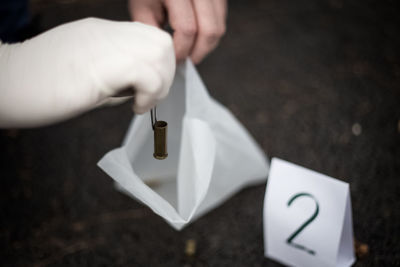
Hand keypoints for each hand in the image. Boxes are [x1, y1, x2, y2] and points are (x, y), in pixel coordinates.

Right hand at [0, 18, 174, 127]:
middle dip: (165, 74)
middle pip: (162, 42)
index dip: (159, 63)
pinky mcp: (102, 64)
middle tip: (148, 97)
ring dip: (159, 84)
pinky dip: (150, 94)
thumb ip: (113, 78)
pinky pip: (149, 74)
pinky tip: (135, 107)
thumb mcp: (85, 75)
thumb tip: (139, 91)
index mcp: (102, 33)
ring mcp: (105, 44)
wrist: (5, 84)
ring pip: (161, 54)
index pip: (149, 37)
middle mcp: (108, 33)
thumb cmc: (38, 87)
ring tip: (140, 103)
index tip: (149, 87)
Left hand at [129, 0, 226, 63]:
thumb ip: (153, 32)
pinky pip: (221, 20)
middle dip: (199, 52)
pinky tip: (198, 37)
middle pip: (210, 30)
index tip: (174, 58)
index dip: (182, 49)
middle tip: (187, 60)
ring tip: (191, 50)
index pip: (188, 29)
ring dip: (206, 45)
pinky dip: (211, 34)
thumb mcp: (142, 8)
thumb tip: (166, 55)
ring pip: (219, 27)